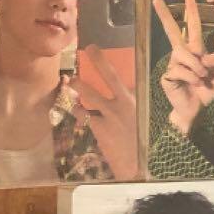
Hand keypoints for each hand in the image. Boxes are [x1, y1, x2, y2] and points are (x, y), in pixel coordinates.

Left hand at [70, 46, 137, 179]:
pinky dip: (78, 111)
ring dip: (79, 86)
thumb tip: (120, 94)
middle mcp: (125, 104)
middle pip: (110, 77)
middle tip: (87, 50)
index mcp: (136, 100)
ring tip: (71, 81)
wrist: (139, 164)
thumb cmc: (142, 142)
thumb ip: (130, 106)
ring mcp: (112, 115)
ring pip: (90, 95)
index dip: (104, 62)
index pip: (121, 76)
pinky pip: (84, 115)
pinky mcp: (100, 128)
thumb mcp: (142, 120)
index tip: (94, 49)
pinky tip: (75, 109)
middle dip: (98, 62)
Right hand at [153, 0, 213, 135]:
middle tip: (156, 0)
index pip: (192, 27)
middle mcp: (182, 54)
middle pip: (172, 31)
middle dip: (164, 15)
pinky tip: (195, 84)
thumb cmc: (208, 88)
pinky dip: (193, 77)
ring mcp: (174, 64)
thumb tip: (206, 55)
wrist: (198, 108)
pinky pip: (181, 70)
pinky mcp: (168, 75)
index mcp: (195, 50)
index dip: (191, 12)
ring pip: (184, 55)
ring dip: (197, 66)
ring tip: (203, 77)